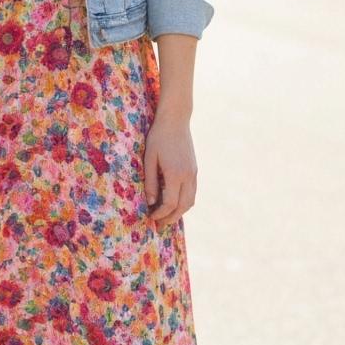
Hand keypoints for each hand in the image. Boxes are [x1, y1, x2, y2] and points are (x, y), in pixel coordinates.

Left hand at [143, 109, 196, 225]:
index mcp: (175, 174)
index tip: (150, 216)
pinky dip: (184, 202)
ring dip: (179, 212)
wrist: (176, 120)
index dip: (160, 214)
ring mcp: (193, 173)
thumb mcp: (149, 159)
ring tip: (166, 217)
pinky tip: (173, 203)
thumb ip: (150, 182)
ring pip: (190, 201)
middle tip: (159, 225)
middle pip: (183, 206)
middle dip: (171, 218)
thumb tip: (151, 202)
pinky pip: (192, 192)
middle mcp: (188, 176)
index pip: (169, 203)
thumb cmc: (158, 137)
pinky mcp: (194, 170)